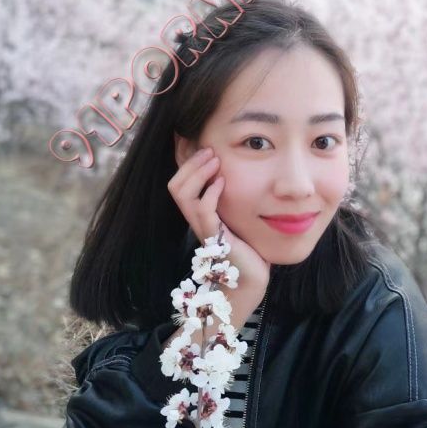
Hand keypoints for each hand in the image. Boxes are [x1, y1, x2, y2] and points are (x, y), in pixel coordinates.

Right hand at [167, 146, 270, 296]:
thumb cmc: (250, 251)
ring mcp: (203, 228)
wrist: (251, 282)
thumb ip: (238, 199)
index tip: (201, 145)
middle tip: (209, 150)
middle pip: (175, 185)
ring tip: (214, 160)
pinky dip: (210, 193)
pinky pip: (202, 210)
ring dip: (197, 172)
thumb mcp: (241, 218)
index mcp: (201, 214)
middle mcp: (197, 220)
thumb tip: (246, 177)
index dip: (186, 162)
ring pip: (182, 193)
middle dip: (190, 162)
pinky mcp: (215, 237)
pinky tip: (223, 183)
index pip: (182, 183)